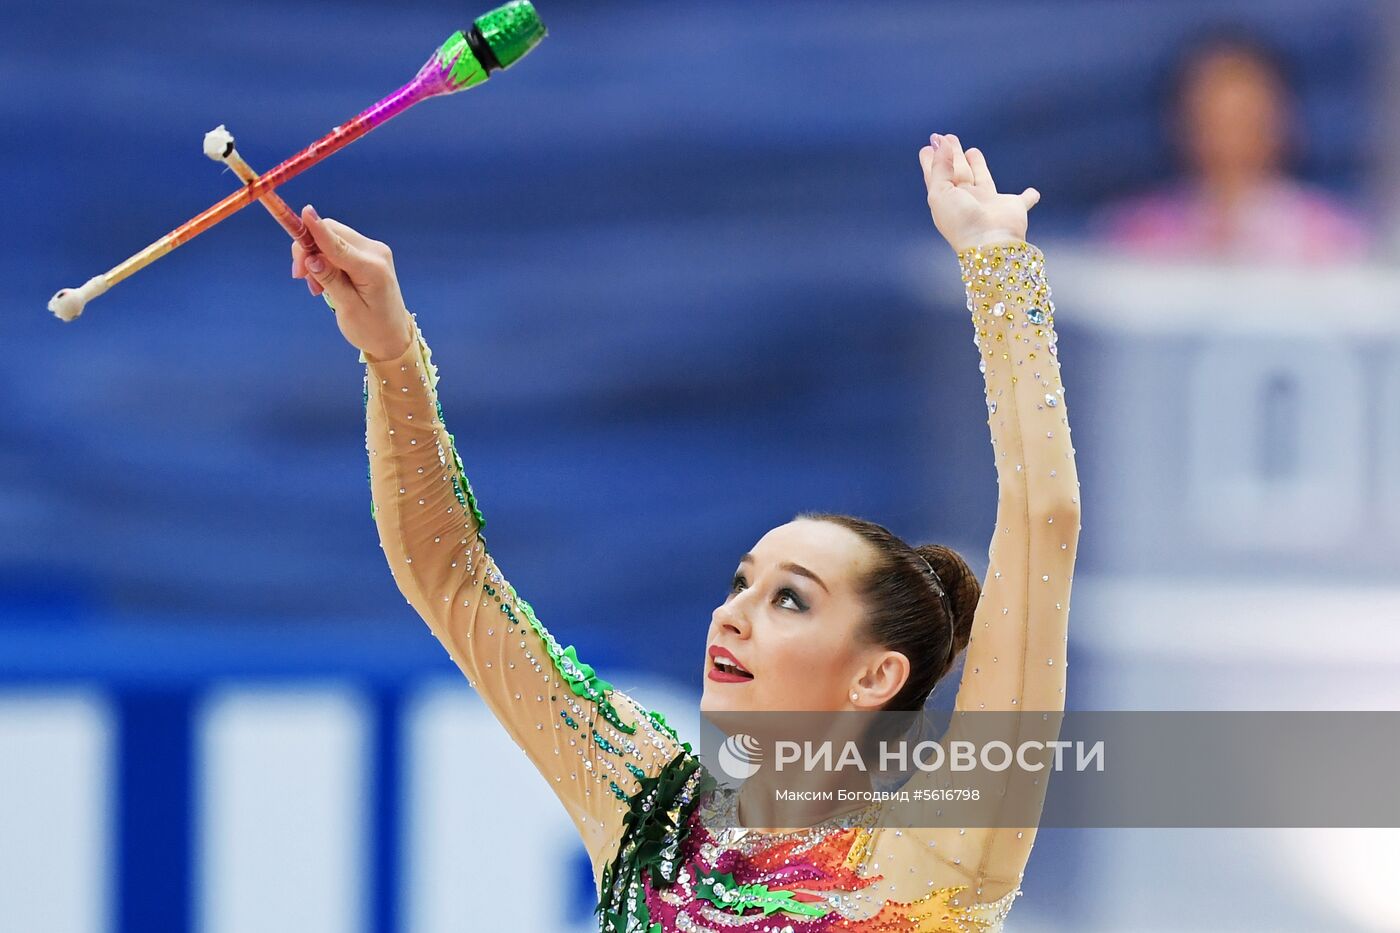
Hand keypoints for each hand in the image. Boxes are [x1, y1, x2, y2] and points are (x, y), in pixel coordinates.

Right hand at [292, 205, 412, 360]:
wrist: (392, 336)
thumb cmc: (372, 329)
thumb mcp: (348, 309)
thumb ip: (330, 280)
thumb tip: (311, 258)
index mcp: (372, 269)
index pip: (338, 244)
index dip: (318, 229)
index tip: (305, 212)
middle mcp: (375, 252)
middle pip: (332, 233)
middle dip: (308, 250)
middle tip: (300, 277)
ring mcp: (373, 250)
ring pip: (332, 237)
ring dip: (315, 256)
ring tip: (316, 287)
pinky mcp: (368, 253)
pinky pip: (338, 245)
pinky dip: (325, 259)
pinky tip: (325, 281)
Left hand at [918, 133, 1039, 253]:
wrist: (989, 243)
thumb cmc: (962, 221)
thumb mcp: (940, 192)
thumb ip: (940, 167)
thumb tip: (939, 143)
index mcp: (947, 198)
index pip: (938, 174)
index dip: (933, 159)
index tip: (929, 144)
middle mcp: (966, 199)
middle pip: (958, 172)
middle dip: (953, 155)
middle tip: (949, 137)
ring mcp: (989, 203)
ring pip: (982, 179)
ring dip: (978, 165)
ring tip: (973, 151)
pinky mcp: (1013, 207)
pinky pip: (1024, 200)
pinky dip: (1029, 197)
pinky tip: (1034, 193)